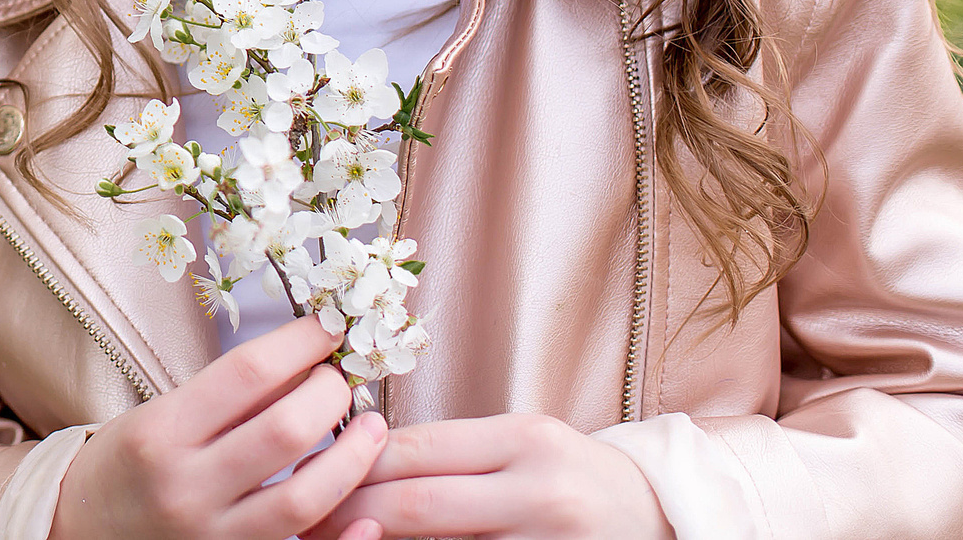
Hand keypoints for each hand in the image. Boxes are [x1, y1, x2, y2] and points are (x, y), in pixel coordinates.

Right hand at [49, 314, 390, 539]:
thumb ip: (225, 399)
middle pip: (286, 429)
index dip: (300, 343)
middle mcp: (187, 484)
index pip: (248, 373)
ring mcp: (213, 535)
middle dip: (331, 395)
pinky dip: (346, 531)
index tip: (327, 326)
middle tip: (341, 381)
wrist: (81, 532)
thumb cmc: (125, 466)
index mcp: (162, 432)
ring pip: (306, 498)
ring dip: (353, 458)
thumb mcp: (159, 417)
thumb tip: (301, 363)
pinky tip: (367, 508)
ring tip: (370, 430)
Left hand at [302, 413, 677, 539]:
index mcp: (524, 440)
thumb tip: (360, 459)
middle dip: (351, 513)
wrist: (661, 517)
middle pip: (420, 505)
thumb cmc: (572, 476)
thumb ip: (453, 453)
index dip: (354, 463)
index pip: (417, 450)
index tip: (309, 471)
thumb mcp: (521, 445)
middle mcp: (539, 492)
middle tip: (301, 521)